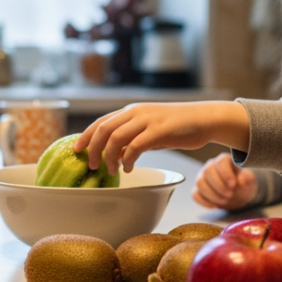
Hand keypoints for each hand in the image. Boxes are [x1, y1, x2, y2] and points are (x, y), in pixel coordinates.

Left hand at [74, 102, 225, 174]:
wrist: (204, 118)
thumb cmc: (177, 127)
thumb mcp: (150, 131)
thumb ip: (132, 140)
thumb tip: (115, 156)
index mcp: (131, 111)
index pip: (101, 122)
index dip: (86, 136)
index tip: (77, 150)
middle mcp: (136, 112)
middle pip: (103, 129)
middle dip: (93, 149)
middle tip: (92, 165)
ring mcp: (147, 120)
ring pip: (116, 138)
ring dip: (109, 157)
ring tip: (111, 170)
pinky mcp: (159, 130)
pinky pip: (136, 146)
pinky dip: (128, 159)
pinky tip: (129, 169)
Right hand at [193, 153, 257, 210]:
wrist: (238, 194)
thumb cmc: (243, 183)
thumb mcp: (249, 180)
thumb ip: (247, 178)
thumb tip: (242, 181)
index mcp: (225, 160)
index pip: (221, 162)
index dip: (226, 173)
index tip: (233, 185)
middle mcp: (211, 166)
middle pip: (208, 171)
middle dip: (219, 185)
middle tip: (230, 195)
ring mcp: (202, 177)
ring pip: (200, 182)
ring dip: (212, 194)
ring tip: (225, 201)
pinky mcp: (198, 190)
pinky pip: (195, 194)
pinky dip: (204, 202)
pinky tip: (215, 206)